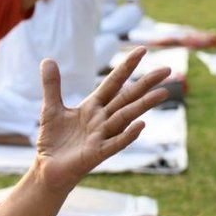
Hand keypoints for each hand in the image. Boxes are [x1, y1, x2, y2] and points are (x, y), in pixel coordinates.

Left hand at [33, 47, 168, 193]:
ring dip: (143, 105)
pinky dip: (128, 135)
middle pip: (127, 98)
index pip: (113, 83)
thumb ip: (52, 85)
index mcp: (93, 107)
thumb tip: (48, 59)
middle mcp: (102, 119)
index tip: (141, 49)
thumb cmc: (54, 139)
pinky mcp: (97, 152)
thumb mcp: (50, 108)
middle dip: (145, 84)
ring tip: (162, 92)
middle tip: (168, 69)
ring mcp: (102, 136)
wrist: (48, 167)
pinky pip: (116, 142)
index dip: (126, 67)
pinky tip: (141, 125)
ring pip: (126, 117)